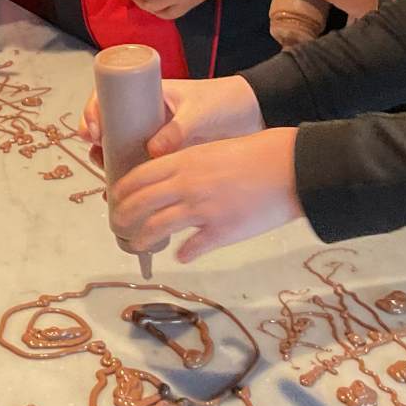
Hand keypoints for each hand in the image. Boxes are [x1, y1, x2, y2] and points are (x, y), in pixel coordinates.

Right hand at [78, 74, 263, 162]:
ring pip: (120, 146)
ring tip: (107, 174)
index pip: (110, 97)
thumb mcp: (199, 112)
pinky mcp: (165, 155)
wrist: (255, 114)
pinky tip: (123, 188)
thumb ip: (178, 129)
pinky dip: (128, 175)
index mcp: (150, 93)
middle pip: (109, 125)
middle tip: (97, 153)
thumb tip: (152, 151)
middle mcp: (147, 114)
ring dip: (108, 159)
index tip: (93, 129)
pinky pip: (140, 164)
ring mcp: (155, 135)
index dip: (94, 111)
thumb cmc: (225, 102)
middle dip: (96, 140)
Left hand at [108, 128, 301, 262]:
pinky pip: (192, 248)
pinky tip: (181, 256)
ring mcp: (202, 210)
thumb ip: (187, 166)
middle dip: (122, 219)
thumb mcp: (212, 149)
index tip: (115, 200)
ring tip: (138, 245)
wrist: (290, 168)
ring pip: (156, 228)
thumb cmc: (255, 153)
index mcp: (182, 162)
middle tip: (119, 228)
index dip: (120, 193)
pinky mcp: (221, 232)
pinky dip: (183, 254)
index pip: (136, 178)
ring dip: (142, 240)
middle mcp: (185, 186)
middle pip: (138, 205)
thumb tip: (168, 182)